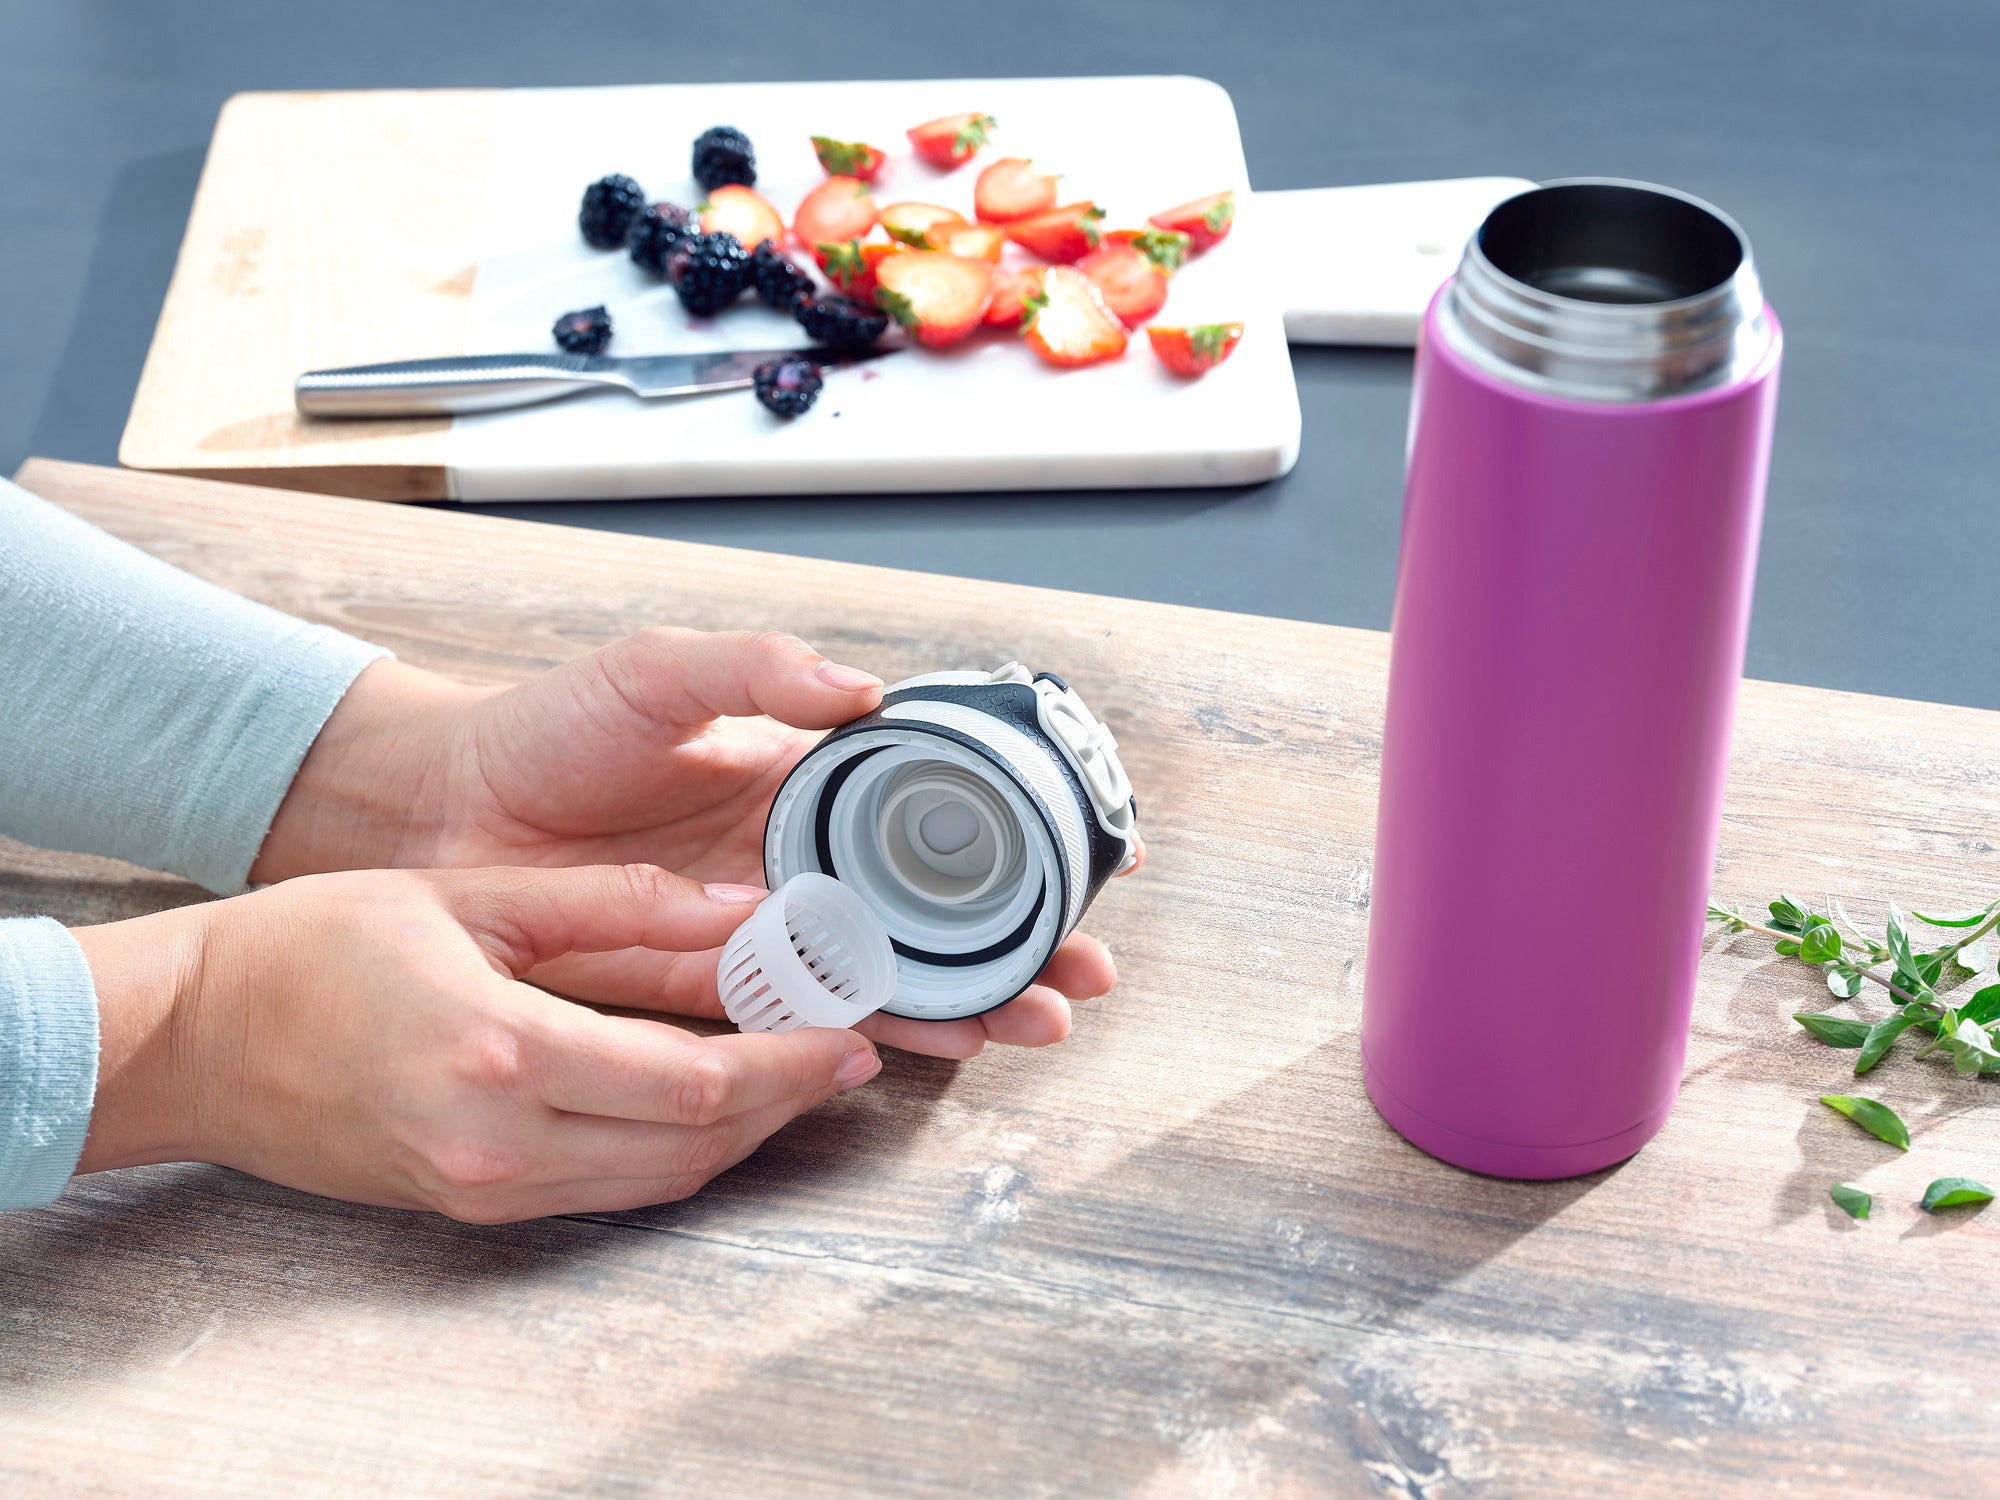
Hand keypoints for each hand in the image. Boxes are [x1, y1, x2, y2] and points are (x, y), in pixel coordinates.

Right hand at [71, 865, 880, 1220]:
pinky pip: (605, 1190)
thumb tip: (733, 903)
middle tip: (849, 1053)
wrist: (190, 1040)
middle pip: (693, 1145)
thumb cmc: (311, 949)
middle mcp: (498, 1143)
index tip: (850, 1032)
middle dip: (788, 1102)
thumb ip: (612, 904)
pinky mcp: (468, 1204)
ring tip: (796, 1076)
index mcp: (502, 1053)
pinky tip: (708, 1104)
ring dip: (741, 1135)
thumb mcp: (470, 898)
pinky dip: (673, 1152)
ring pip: (658, 1180)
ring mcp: (481, 1188)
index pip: (692, 1083)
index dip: (789, 1064)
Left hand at [254, 630, 1137, 1057]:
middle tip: (1079, 971)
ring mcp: (754, 937)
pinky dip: (868, 1036)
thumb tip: (862, 687)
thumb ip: (756, 671)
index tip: (1078, 855)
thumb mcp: (655, 673)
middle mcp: (792, 870)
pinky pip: (798, 1022)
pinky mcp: (702, 994)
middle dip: (1011, 945)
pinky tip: (929, 1043)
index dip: (1003, 841)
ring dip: (962, 1001)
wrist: (438, 813)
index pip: (926, 819)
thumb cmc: (543, 733)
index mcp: (797, 789)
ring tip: (1033, 1019)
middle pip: (927, 917)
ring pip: (882, 979)